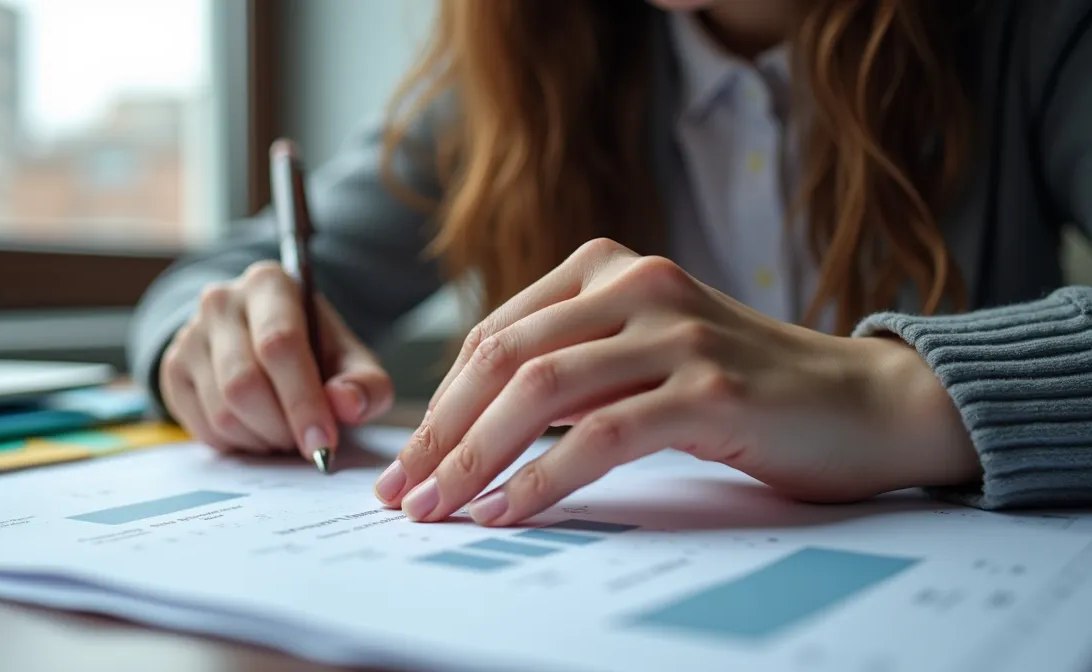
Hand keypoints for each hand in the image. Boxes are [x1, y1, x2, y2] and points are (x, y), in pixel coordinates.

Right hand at [160, 261, 393, 461]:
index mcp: (270, 284)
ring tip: (283, 433)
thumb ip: (364, 382)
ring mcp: (190, 335)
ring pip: (221, 410)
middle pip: (244, 383)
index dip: (303, 401)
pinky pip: (201, 426)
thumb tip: (347, 405)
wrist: (261, 338)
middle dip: (281, 427)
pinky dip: (237, 444)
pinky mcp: (172, 369)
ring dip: (260, 439)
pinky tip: (256, 430)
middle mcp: (221, 302)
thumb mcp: (350, 359)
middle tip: (303, 443)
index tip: (323, 444)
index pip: (280, 344)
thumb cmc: (313, 349)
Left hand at [373, 239, 980, 524]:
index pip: (493, 336)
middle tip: (401, 494)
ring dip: (474, 458)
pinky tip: (506, 511)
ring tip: (436, 510)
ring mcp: (675, 331)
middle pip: (503, 359)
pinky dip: (542, 478)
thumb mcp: (641, 360)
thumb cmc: (742, 390)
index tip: (407, 464)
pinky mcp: (710, 386)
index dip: (440, 405)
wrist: (864, 404)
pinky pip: (602, 434)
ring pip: (541, 390)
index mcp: (608, 270)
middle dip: (441, 434)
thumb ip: (570, 372)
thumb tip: (468, 432)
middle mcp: (635, 285)